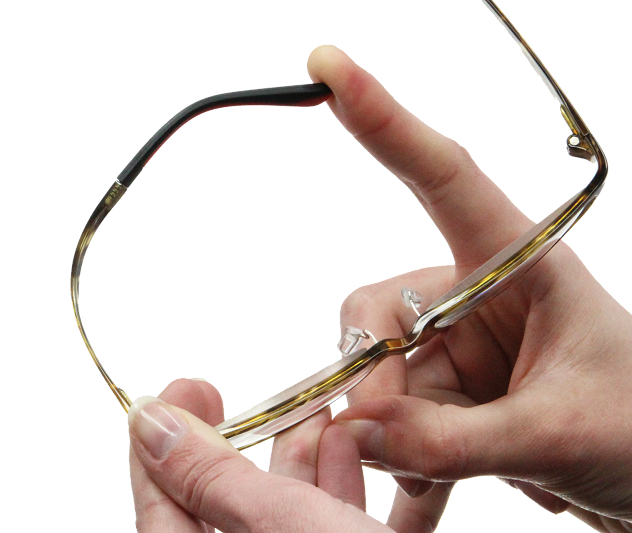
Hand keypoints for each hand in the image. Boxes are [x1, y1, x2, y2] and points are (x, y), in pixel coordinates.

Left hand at [129, 378, 389, 532]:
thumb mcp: (286, 532)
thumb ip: (212, 479)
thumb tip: (149, 424)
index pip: (159, 515)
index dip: (158, 449)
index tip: (170, 395)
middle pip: (218, 514)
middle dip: (228, 446)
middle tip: (223, 395)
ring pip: (276, 521)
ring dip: (290, 461)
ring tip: (307, 409)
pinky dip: (333, 490)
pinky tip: (345, 448)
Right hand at [307, 46, 631, 530]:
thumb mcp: (558, 433)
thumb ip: (454, 437)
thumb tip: (356, 428)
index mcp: (522, 265)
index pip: (445, 177)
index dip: (385, 118)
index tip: (328, 68)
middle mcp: (475, 294)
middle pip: (377, 312)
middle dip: (371, 378)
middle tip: (391, 442)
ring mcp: (454, 344)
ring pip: (374, 374)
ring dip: (387, 433)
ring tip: (433, 480)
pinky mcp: (443, 389)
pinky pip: (389, 415)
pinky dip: (392, 460)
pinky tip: (410, 500)